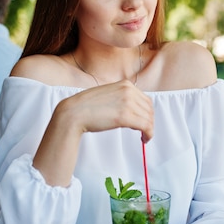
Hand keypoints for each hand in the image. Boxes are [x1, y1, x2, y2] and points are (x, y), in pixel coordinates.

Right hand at [33, 80, 153, 185]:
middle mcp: (128, 91)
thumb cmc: (87, 107)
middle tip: (145, 132)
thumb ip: (121, 97)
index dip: (147, 113)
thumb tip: (133, 108)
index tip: (144, 122)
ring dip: (149, 129)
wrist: (73, 112)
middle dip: (149, 122)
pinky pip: (146, 126)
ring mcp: (127, 102)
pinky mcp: (125, 116)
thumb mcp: (108, 94)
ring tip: (143, 137)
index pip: (146, 100)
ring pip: (149, 118)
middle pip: (149, 109)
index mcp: (125, 84)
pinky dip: (149, 134)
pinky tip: (144, 139)